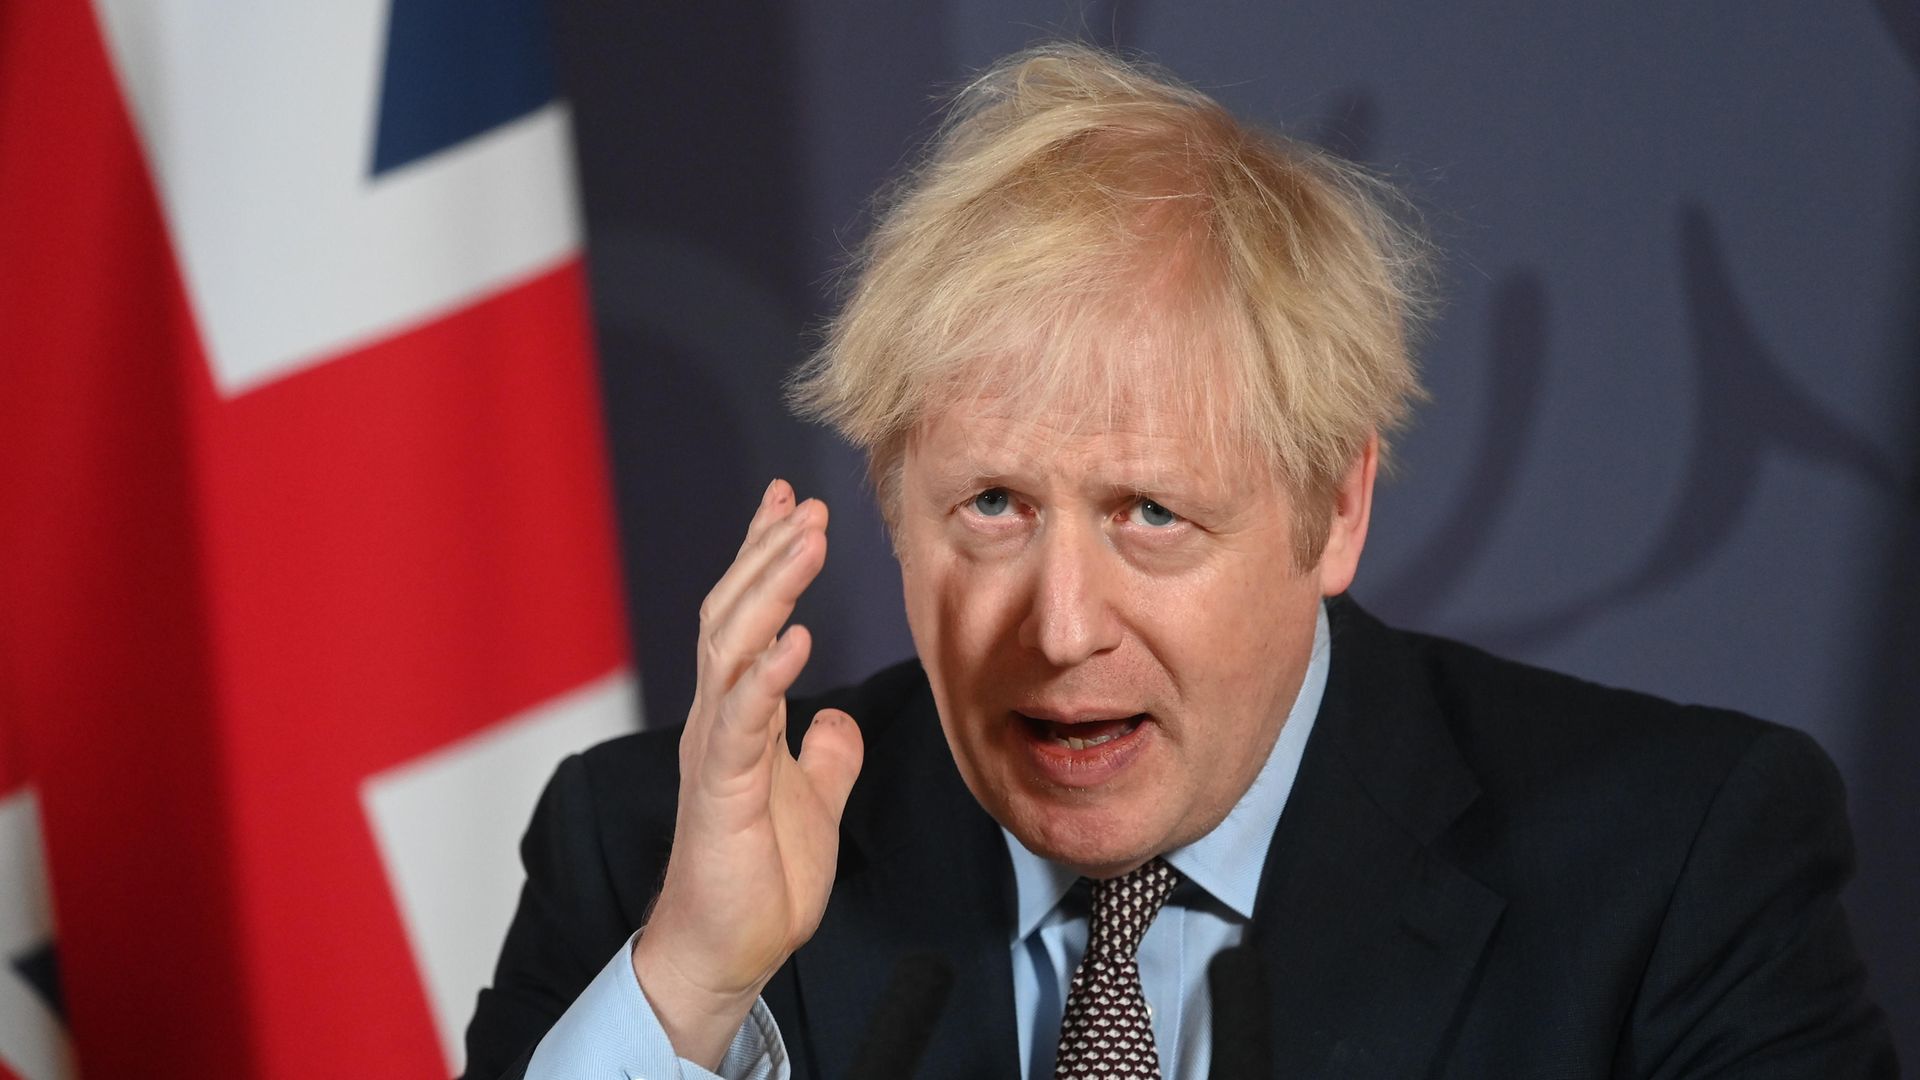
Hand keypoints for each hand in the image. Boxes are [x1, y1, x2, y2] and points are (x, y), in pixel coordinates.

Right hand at [631, 479, 864, 1066]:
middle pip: (733, 614)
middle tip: (803, 503)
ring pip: (731, 648)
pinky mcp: (720, 789)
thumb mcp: (812, 801)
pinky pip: (741, 719)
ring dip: (768, 589)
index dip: (766, 558)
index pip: (748, 619)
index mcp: (738, 716)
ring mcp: (713, 750)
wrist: (726, 950)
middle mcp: (716, 719)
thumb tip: (837, 720)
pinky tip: (796, 637)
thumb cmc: (760, 880)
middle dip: (767, 553)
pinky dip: (767, 674)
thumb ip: (824, 756)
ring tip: (804, 539)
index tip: (792, 502)